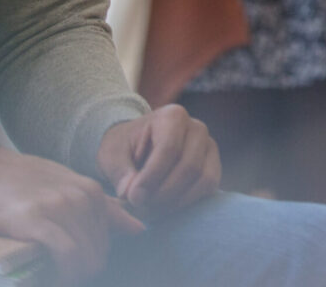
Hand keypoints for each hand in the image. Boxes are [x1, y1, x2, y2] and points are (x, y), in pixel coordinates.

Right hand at [0, 143, 143, 285]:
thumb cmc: (23, 182)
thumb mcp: (68, 187)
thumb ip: (105, 209)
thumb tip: (139, 229)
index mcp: (91, 191)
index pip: (109, 239)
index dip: (95, 259)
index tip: (80, 268)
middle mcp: (80, 197)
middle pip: (97, 251)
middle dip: (84, 269)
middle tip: (65, 274)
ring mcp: (58, 207)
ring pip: (84, 255)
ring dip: (74, 274)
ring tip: (58, 276)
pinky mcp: (34, 220)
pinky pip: (65, 254)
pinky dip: (65, 272)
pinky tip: (57, 278)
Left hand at [96, 105, 220, 221]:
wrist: (138, 147)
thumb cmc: (124, 147)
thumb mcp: (112, 154)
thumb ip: (120, 172)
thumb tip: (130, 194)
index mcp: (172, 116)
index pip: (169, 149)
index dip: (151, 178)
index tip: (133, 198)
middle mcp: (197, 128)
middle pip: (188, 167)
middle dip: (163, 194)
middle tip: (140, 208)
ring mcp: (209, 146)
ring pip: (203, 179)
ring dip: (176, 201)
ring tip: (150, 210)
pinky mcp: (214, 165)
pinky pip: (209, 187)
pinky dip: (187, 202)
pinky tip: (164, 207)